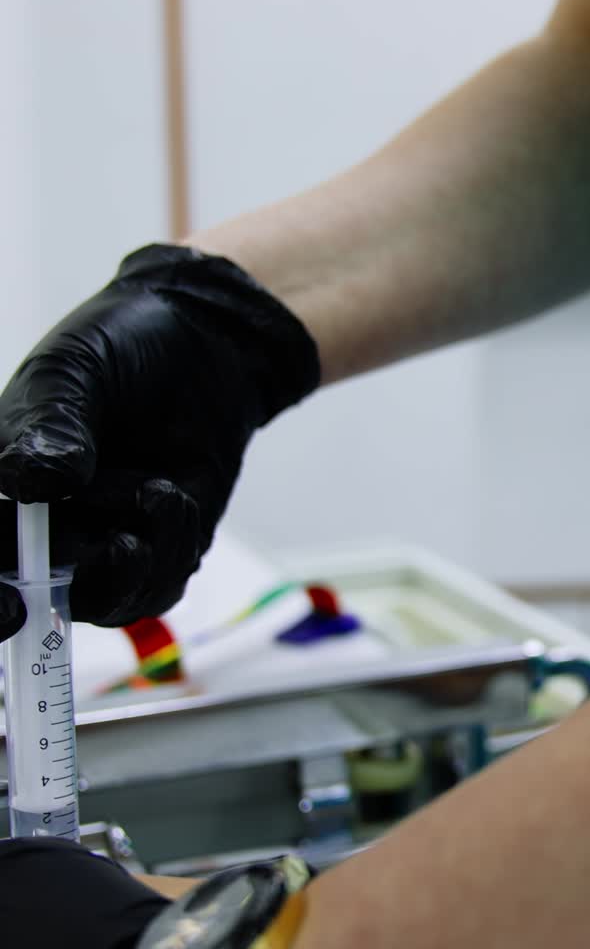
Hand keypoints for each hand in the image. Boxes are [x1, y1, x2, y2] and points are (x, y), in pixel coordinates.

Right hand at [0, 245, 317, 625]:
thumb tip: (36, 482)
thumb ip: (50, 422)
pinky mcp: (157, 548)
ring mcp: (99, 541)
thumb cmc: (124, 344)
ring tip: (157, 489)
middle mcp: (38, 524)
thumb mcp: (75, 368)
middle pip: (33, 592)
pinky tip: (177, 495)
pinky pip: (157, 588)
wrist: (209, 341)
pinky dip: (172, 549)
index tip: (10, 608)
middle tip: (122, 522)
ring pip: (102, 600)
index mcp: (0, 478)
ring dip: (136, 553)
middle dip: (80, 560)